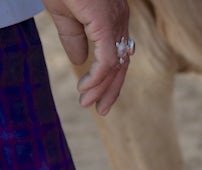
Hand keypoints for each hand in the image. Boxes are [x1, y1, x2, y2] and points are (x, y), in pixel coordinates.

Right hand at [42, 0, 130, 114]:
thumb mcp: (65, 14)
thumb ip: (74, 38)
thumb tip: (78, 61)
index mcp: (113, 21)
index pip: (118, 57)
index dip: (110, 79)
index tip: (98, 97)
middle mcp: (120, 23)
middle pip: (122, 64)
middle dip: (111, 89)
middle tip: (101, 109)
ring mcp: (116, 23)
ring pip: (117, 65)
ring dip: (103, 87)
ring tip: (90, 103)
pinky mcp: (106, 23)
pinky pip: (108, 59)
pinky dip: (99, 77)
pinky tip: (87, 88)